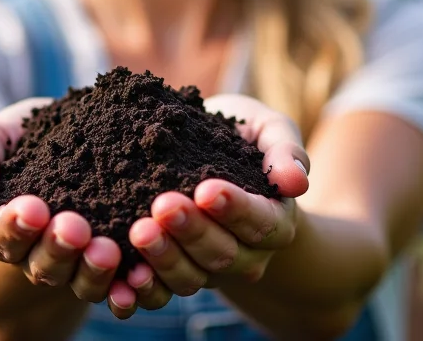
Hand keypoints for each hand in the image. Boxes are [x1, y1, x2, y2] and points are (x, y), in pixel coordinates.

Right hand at [0, 98, 133, 313]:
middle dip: (57, 248)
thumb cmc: (30, 139)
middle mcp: (40, 254)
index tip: (30, 208)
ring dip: (93, 271)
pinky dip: (129, 288)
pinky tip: (141, 274)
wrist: (78, 139)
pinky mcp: (116, 265)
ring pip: (81, 282)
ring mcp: (78, 264)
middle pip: (43, 265)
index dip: (14, 227)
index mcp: (6, 227)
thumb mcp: (0, 137)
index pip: (2, 237)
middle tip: (73, 227)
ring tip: (107, 249)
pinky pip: (120, 287)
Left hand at [124, 94, 309, 309]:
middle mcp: (248, 254)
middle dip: (192, 231)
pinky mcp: (178, 275)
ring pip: (192, 277)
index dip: (235, 209)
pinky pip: (162, 292)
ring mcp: (211, 270)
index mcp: (276, 222)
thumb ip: (285, 151)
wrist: (209, 150)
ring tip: (139, 231)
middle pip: (223, 253)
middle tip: (163, 206)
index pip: (261, 222)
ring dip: (164, 258)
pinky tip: (125, 274)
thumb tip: (297, 183)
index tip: (206, 189)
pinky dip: (144, 288)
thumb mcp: (269, 130)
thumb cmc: (242, 136)